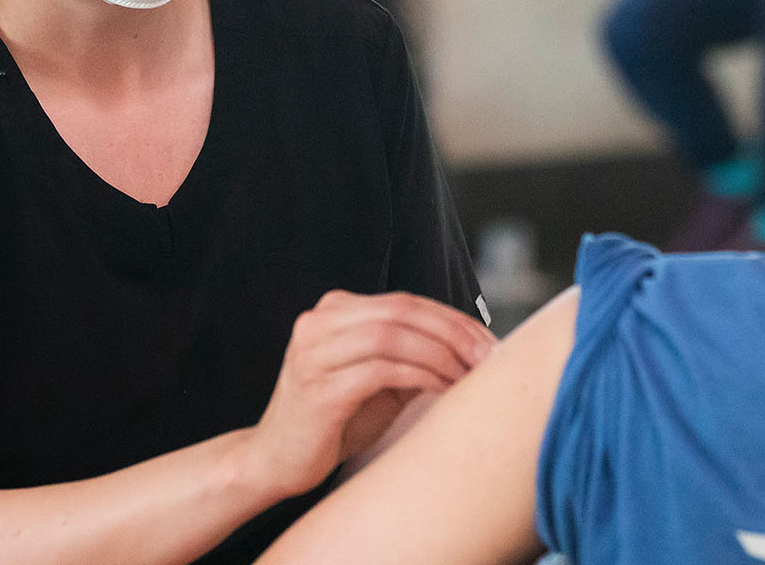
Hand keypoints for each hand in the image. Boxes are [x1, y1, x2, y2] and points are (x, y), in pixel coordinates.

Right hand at [245, 291, 493, 498]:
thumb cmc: (334, 422)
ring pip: (392, 334)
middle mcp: (318, 323)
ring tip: (468, 376)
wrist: (276, 461)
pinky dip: (419, 375)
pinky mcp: (319, 389)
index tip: (489, 342)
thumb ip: (411, 356)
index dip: (452, 319)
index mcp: (333, 311)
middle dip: (453, 332)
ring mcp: (314, 353)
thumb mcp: (377, 379)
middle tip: (488, 357)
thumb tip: (474, 349)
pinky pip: (381, 369)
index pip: (405, 302)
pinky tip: (441, 389)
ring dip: (440, 354)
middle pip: (401, 311)